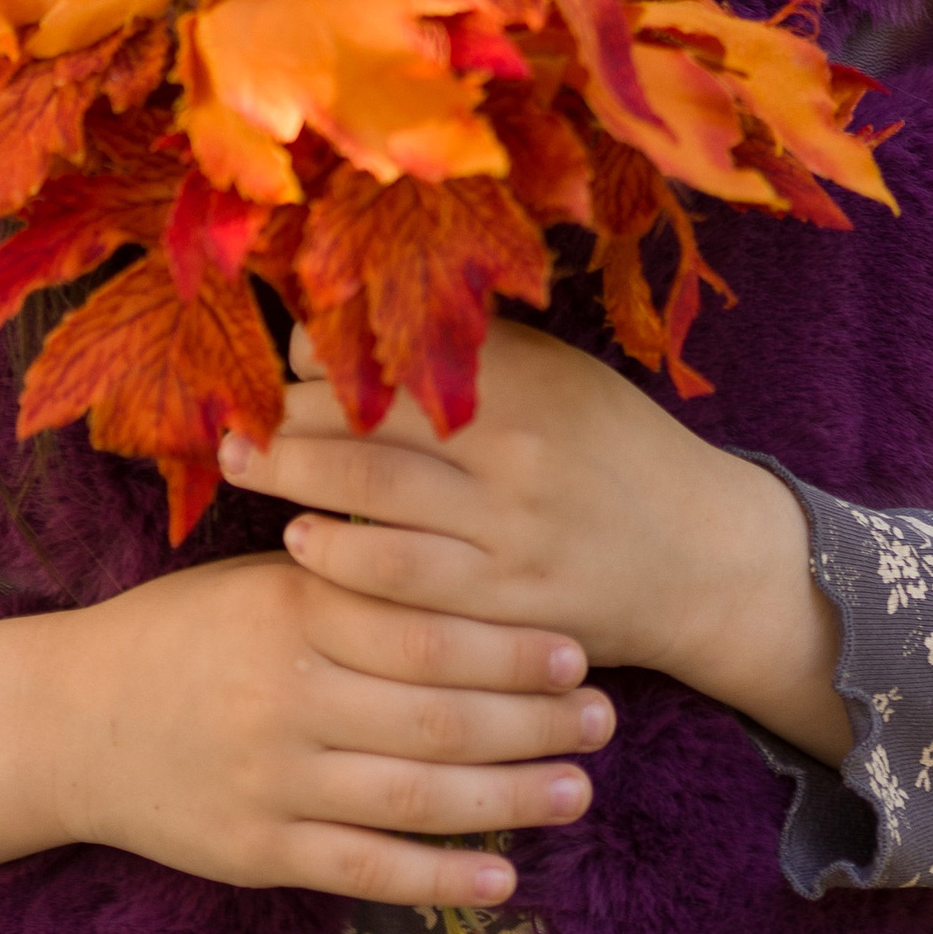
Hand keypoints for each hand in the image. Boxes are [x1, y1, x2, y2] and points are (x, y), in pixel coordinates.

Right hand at [0, 552, 611, 907]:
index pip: (422, 624)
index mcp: (291, 606)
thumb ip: (347, 573)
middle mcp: (287, 692)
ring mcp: (275, 778)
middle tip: (605, 719)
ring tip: (578, 791)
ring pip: (415, 793)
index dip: (507, 642)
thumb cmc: (182, 631)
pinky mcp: (261, 849)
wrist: (70, 718)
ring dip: (509, 796)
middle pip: (436, 710)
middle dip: (532, 719)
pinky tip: (502, 875)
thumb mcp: (259, 578)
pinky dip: (439, 876)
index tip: (578, 647)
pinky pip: (366, 869)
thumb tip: (460, 547)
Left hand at [220, 320, 852, 762]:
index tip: (279, 351)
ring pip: (375, 508)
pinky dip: (343, 565)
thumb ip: (477, 350)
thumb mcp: (562, 375)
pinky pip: (405, 591)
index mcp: (527, 384)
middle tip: (229, 412)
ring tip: (242, 466)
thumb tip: (363, 321)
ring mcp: (510, 540)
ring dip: (294, 485)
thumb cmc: (616, 448)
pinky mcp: (506, 612)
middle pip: (371, 429)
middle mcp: (515, 457)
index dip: (324, 354)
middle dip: (286, 418)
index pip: (398, 357)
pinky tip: (302, 547)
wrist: (703, 558)